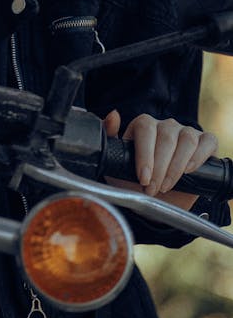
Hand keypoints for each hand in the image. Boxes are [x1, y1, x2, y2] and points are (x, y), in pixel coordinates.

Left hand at [103, 109, 217, 210]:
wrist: (159, 202)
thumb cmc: (136, 181)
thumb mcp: (117, 164)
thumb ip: (110, 138)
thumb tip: (113, 115)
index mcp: (144, 126)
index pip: (145, 129)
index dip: (145, 155)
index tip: (143, 178)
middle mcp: (166, 125)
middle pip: (166, 138)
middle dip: (159, 168)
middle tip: (153, 189)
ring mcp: (186, 132)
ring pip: (186, 140)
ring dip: (176, 167)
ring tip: (167, 185)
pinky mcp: (205, 142)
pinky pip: (207, 142)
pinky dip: (199, 156)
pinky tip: (189, 171)